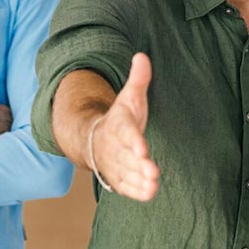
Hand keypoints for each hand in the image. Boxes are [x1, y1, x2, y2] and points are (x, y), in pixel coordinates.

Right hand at [90, 53, 159, 200]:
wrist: (95, 140)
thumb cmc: (120, 118)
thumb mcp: (128, 97)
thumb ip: (138, 79)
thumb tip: (142, 55)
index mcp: (117, 125)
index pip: (125, 132)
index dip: (133, 140)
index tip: (142, 148)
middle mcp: (113, 146)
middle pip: (125, 157)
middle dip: (138, 165)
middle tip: (152, 171)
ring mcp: (113, 164)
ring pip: (125, 174)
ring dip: (138, 181)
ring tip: (153, 185)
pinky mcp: (116, 178)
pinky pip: (124, 187)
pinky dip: (135, 191)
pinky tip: (149, 193)